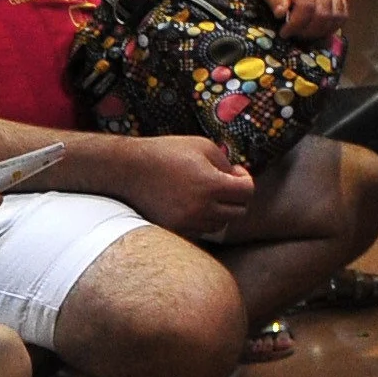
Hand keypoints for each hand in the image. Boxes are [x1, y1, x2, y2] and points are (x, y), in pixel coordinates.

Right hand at [96, 133, 253, 237]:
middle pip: (238, 212)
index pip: (248, 192)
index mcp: (212, 184)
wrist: (129, 169)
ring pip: (220, 224)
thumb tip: (236, 176)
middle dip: (236, 197)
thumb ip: (225, 162)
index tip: (235, 172)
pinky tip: (193, 203)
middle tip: (226, 184)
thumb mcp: (202, 146)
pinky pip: (200, 230)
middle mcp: (202, 208)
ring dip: (220, 210)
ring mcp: (188, 222)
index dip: (245, 179)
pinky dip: (203, 219)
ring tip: (208, 194)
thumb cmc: (166, 152)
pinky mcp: (175, 230)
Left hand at [248, 0, 347, 43]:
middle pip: (323, 15)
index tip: (283, 32)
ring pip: (336, 17)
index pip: (307, 7)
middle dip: (307, 31)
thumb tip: (281, 14)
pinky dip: (332, 26)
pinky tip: (316, 28)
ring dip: (320, 31)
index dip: (296, 25)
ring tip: (303, 32)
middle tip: (293, 34)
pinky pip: (343, 14)